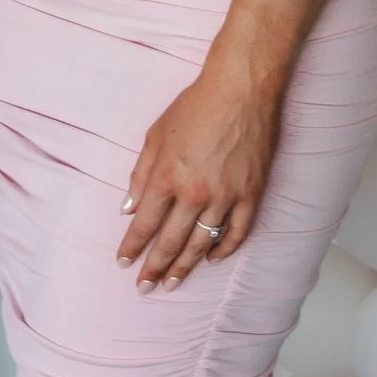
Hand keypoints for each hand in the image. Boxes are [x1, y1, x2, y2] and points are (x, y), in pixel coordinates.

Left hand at [118, 62, 282, 290]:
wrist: (242, 88)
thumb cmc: (195, 106)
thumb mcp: (156, 135)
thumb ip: (140, 175)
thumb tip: (128, 209)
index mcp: (166, 177)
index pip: (143, 224)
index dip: (132, 247)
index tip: (124, 264)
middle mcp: (194, 193)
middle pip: (170, 241)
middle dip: (154, 267)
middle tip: (144, 287)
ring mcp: (226, 196)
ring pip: (202, 244)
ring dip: (185, 266)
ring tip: (173, 283)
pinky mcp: (252, 194)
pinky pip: (237, 233)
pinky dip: (224, 250)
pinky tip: (212, 260)